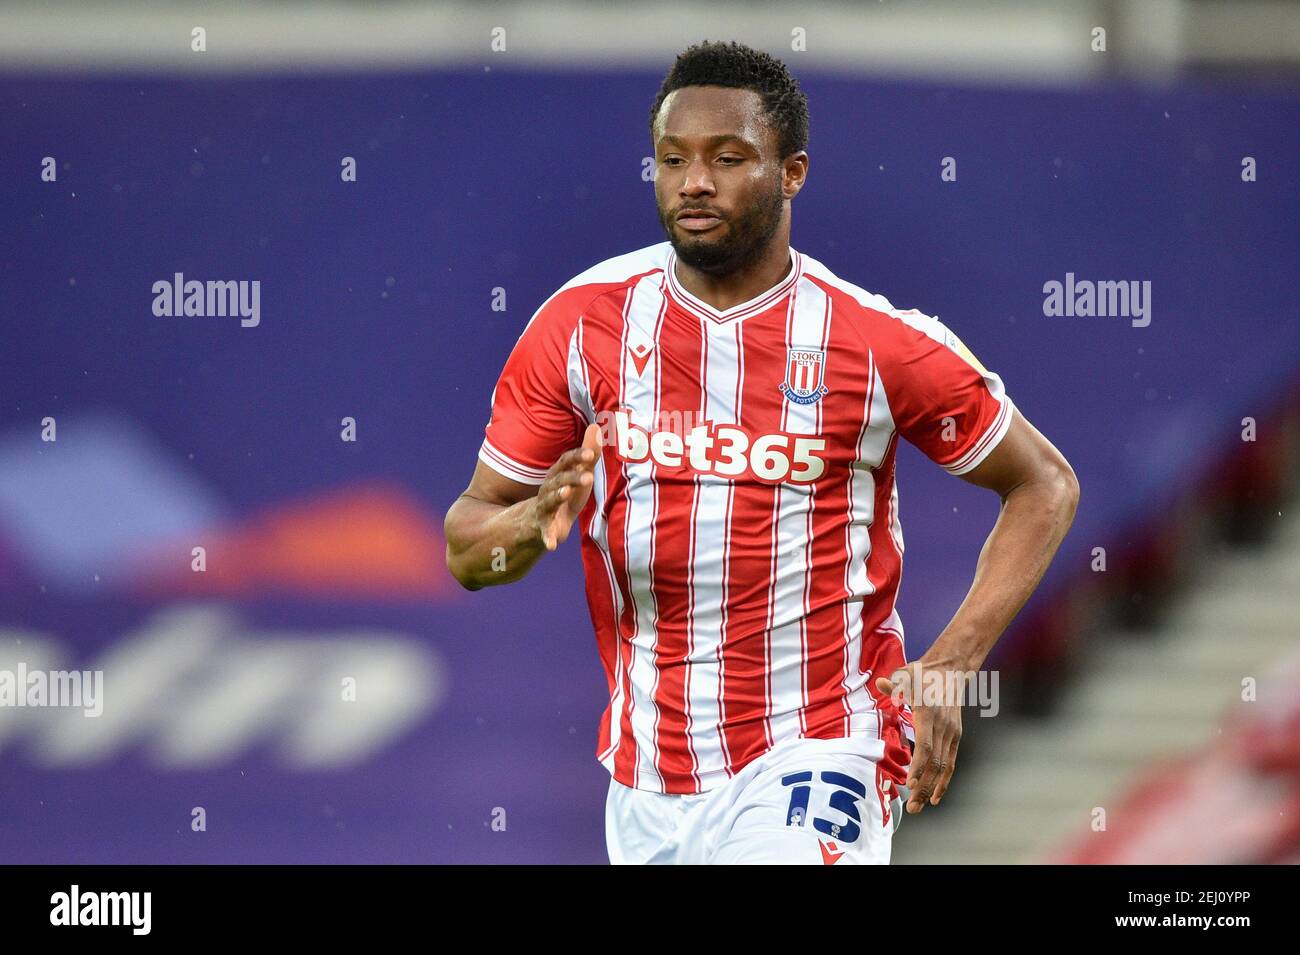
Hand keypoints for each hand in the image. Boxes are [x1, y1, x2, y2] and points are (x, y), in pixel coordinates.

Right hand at [532, 423, 602, 550]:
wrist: (532, 523)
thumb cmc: (563, 495)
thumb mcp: (577, 476)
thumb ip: (588, 454)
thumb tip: (598, 426)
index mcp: (557, 475)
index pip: (565, 462)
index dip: (577, 457)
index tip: (591, 453)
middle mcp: (548, 489)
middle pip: (558, 480)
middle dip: (572, 477)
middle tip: (589, 476)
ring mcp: (543, 509)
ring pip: (548, 502)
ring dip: (557, 497)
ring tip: (567, 493)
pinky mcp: (542, 529)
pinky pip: (544, 534)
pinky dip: (547, 539)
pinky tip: (552, 546)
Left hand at [876, 660, 964, 813]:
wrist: (949, 670)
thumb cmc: (921, 674)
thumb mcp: (906, 675)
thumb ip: (895, 685)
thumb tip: (882, 684)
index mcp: (929, 714)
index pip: (925, 746)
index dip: (918, 766)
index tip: (909, 784)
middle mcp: (943, 726)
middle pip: (934, 762)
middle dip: (923, 786)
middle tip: (912, 807)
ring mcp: (951, 732)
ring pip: (943, 767)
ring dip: (931, 788)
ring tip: (920, 807)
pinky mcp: (955, 736)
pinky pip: (950, 763)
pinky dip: (944, 781)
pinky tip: (935, 797)